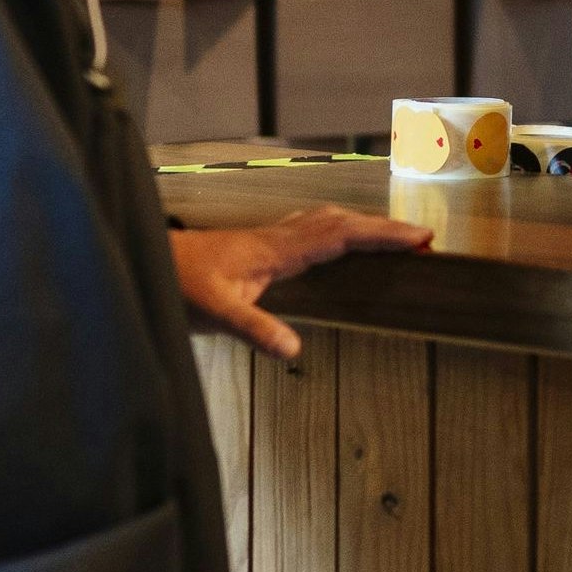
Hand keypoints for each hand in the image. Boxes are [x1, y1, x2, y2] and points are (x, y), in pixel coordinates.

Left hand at [169, 205, 433, 358]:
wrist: (149, 263)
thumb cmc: (178, 284)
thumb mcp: (215, 313)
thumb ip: (254, 329)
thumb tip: (294, 351)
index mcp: (276, 250)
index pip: (340, 235)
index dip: (381, 234)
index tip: (419, 237)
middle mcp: (278, 239)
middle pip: (341, 221)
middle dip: (384, 227)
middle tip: (422, 238)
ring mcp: (269, 240)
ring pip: (326, 220)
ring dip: (362, 224)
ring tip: (392, 235)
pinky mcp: (260, 247)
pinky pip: (311, 229)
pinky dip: (337, 229)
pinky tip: (337, 240)